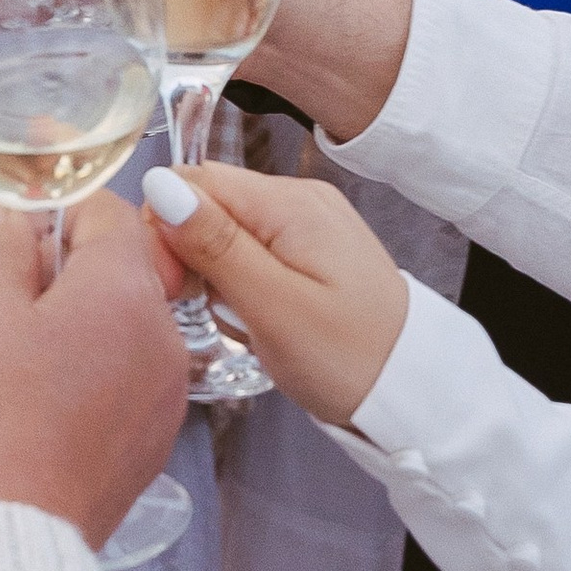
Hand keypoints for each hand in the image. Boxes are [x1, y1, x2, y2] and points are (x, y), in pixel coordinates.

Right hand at [0, 195, 188, 550]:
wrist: (17, 530)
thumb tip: (5, 213)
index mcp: (125, 288)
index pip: (108, 212)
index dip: (57, 210)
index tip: (15, 234)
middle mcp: (165, 333)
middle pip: (122, 271)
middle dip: (66, 271)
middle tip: (4, 301)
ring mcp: (168, 390)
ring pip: (126, 326)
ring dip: (81, 323)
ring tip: (20, 358)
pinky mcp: (156, 438)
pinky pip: (129, 379)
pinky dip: (94, 372)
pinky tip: (46, 401)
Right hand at [139, 162, 407, 424]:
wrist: (412, 389)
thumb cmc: (345, 357)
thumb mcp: (273, 307)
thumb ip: (215, 245)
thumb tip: (157, 184)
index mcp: (289, 202)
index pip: (192, 181)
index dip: (165, 228)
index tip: (173, 287)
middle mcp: (299, 197)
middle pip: (208, 204)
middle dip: (191, 257)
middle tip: (213, 312)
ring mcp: (309, 223)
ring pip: (225, 232)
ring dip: (217, 277)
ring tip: (244, 322)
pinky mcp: (312, 251)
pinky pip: (253, 253)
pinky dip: (242, 286)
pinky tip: (259, 319)